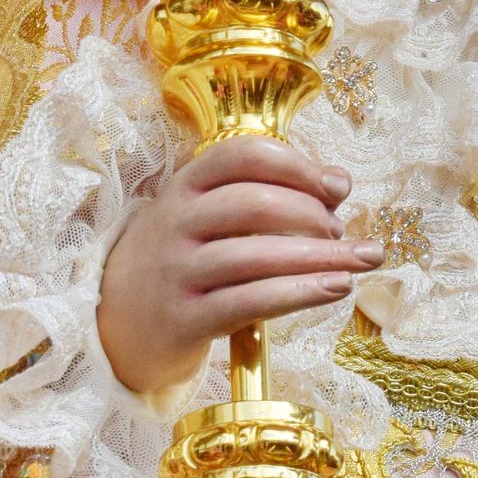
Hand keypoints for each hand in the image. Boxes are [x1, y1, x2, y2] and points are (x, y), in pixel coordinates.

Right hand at [97, 137, 382, 398]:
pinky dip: (300, 293)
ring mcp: (176, 272)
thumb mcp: (210, 214)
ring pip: (255, 256)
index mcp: (186, 185)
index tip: (337, 187)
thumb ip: (270, 191)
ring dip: (321, 256)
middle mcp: (176, 222)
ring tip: (363, 261)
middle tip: (342, 232)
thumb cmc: (184, 257)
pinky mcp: (184, 320)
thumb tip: (340, 182)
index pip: (244, 155)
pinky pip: (249, 302)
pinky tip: (337, 287)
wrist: (115, 321)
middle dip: (313, 213)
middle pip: (254, 204)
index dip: (298, 165)